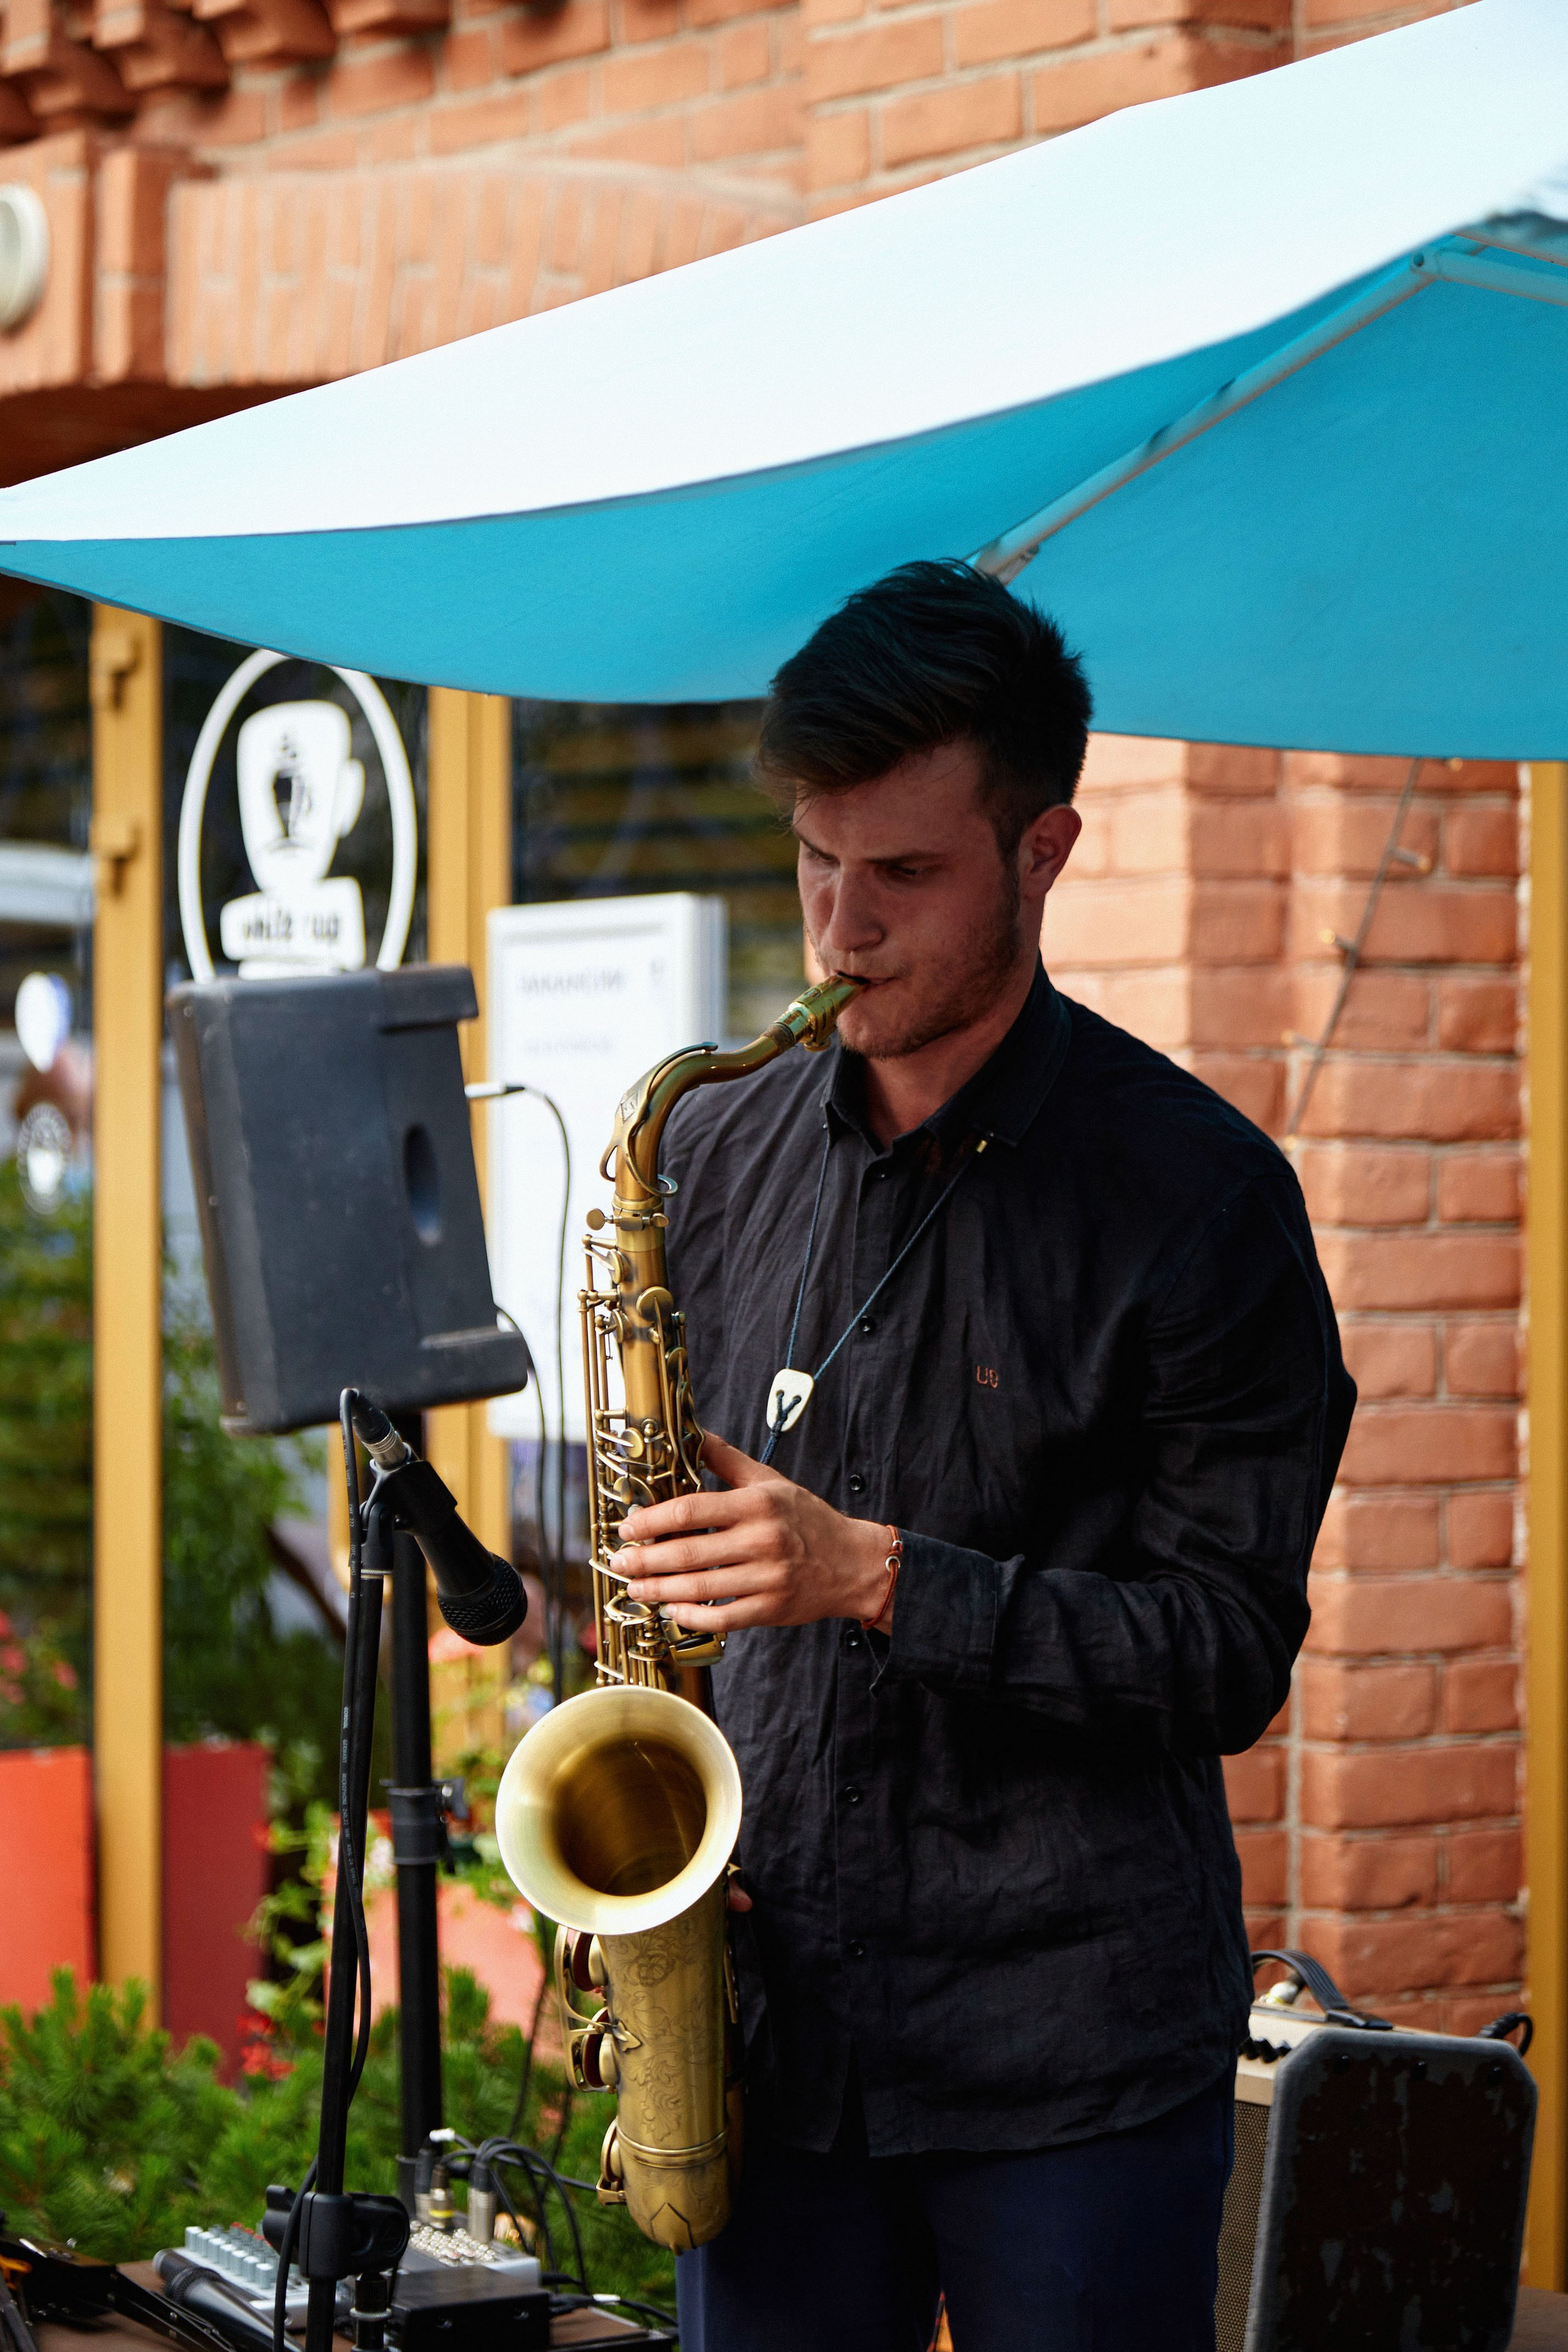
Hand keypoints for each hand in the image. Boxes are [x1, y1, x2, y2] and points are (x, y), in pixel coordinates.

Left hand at [617, 1433, 894, 1633]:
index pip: (691, 1510)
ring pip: (699, 1588)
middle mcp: (762, 1541)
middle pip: (687, 1553)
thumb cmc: (806, 1519)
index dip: (652, 1520)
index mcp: (757, 1505)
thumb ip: (727, 1459)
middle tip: (618, 1561)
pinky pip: (721, 1618)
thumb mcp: (770, 1480)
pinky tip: (671, 1609)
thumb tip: (693, 1431)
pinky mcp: (770, 1609)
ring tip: (634, 1587)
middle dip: (645, 1559)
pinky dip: (691, 1616)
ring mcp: (767, 1579)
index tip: (628, 1526)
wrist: (852, 1563)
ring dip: (658, 1590)